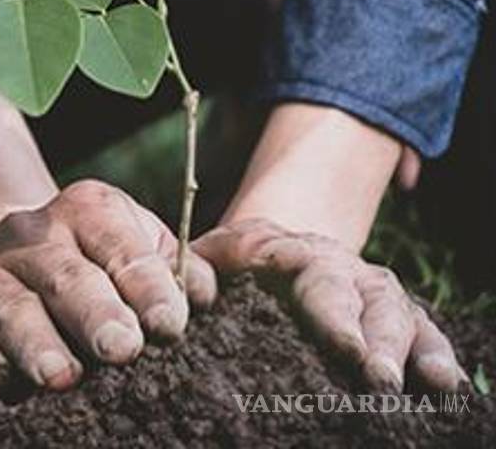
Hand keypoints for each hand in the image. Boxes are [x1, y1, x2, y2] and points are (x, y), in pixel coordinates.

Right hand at [0, 180, 216, 390]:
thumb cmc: (93, 273)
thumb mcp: (136, 254)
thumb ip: (176, 271)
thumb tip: (203, 294)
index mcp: (86, 210)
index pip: (119, 243)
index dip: (146, 284)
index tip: (170, 326)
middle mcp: (27, 231)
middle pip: (64, 274)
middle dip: (95, 313)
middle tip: (122, 350)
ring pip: (10, 305)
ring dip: (36, 342)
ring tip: (61, 377)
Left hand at [194, 218, 465, 391]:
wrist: (260, 248)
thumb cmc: (225, 265)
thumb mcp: (204, 257)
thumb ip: (192, 270)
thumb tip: (183, 297)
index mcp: (286, 250)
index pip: (312, 274)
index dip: (331, 310)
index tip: (341, 345)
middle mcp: (335, 265)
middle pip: (361, 295)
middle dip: (373, 337)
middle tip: (377, 376)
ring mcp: (365, 287)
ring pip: (396, 310)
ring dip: (408, 347)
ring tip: (422, 382)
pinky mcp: (388, 313)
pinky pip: (420, 327)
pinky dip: (435, 351)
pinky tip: (445, 382)